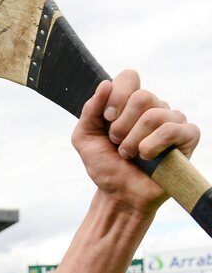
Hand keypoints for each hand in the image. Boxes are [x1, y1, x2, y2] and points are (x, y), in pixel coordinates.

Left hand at [71, 70, 199, 215]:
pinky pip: (173, 129)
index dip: (116, 97)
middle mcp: (153, 107)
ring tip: (130, 155)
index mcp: (129, 104)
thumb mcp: (85, 138)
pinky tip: (147, 157)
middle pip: (142, 96)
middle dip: (122, 126)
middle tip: (117, 143)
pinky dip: (153, 146)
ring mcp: (173, 120)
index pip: (129, 77)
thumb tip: (105, 84)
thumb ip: (89, 111)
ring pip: (155, 115)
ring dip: (134, 141)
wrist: (118, 195)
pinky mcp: (187, 137)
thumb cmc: (105, 166)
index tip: (107, 119)